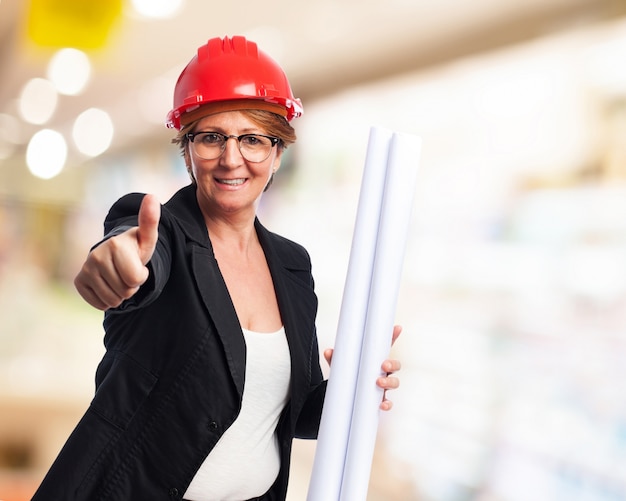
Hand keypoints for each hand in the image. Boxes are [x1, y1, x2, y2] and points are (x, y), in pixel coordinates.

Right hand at [74, 194, 159, 310]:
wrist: (116, 254)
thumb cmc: (136, 248)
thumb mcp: (148, 238)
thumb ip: (150, 220)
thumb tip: (152, 196)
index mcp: (115, 245)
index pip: (136, 280)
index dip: (142, 277)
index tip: (138, 265)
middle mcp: (96, 255)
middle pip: (125, 291)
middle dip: (131, 286)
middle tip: (128, 272)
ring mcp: (85, 268)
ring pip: (113, 300)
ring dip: (121, 294)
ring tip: (119, 278)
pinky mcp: (79, 281)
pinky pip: (100, 304)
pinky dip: (107, 300)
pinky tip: (108, 285)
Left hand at [324, 324, 401, 411]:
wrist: (344, 395)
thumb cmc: (347, 375)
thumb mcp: (341, 365)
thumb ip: (335, 358)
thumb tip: (328, 352)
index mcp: (374, 359)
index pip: (386, 346)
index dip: (393, 336)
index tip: (397, 328)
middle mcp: (382, 372)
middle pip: (396, 365)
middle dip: (393, 364)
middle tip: (384, 365)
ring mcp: (383, 386)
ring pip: (395, 382)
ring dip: (389, 382)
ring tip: (379, 383)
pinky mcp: (380, 399)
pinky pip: (388, 402)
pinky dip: (387, 404)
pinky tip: (382, 404)